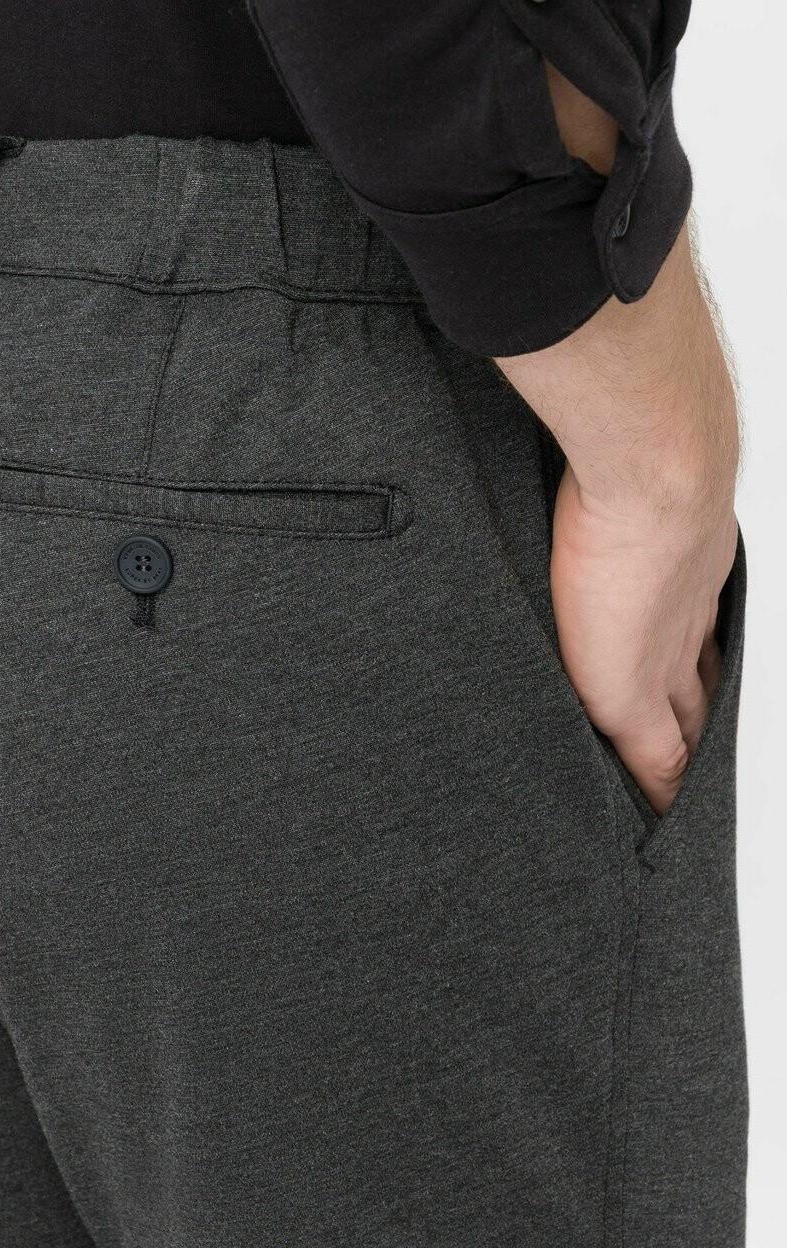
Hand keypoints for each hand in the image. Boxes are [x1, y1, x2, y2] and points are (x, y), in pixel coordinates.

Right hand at [497, 228, 739, 814]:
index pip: (688, 638)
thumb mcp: (595, 449)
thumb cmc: (616, 439)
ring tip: (659, 801)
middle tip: (676, 764)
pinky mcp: (635, 695)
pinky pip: (654, 767)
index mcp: (677, 572)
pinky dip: (650, 799)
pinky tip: (644, 830)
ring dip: (673, 766)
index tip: (682, 696)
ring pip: (681, 733)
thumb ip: (579, 453)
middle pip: (697, 692)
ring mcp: (664, 661)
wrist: (653, 452)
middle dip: (690, 725)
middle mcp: (681, 620)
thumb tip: (564, 404)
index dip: (687, 672)